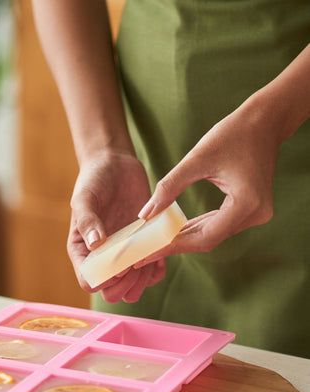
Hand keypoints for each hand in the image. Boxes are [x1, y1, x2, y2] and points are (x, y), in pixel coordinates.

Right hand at [68, 150, 166, 302]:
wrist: (115, 165)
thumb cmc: (94, 180)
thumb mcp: (85, 197)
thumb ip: (87, 220)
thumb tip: (95, 245)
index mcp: (83, 250)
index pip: (89, 281)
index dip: (105, 279)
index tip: (119, 263)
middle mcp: (103, 257)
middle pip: (111, 292)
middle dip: (125, 286)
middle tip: (136, 265)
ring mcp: (124, 254)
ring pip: (132, 287)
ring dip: (142, 282)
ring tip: (149, 259)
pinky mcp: (142, 246)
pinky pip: (151, 271)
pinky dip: (157, 268)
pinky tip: (160, 252)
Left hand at [135, 100, 279, 266]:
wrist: (264, 121)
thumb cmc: (232, 134)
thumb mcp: (196, 159)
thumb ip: (169, 187)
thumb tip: (145, 215)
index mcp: (247, 204)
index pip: (204, 237)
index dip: (174, 246)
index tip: (149, 252)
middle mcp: (256, 214)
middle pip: (208, 240)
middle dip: (175, 244)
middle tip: (146, 252)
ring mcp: (256, 214)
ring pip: (213, 235)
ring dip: (184, 237)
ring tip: (156, 242)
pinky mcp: (250, 209)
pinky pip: (219, 225)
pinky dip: (197, 227)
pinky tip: (176, 229)